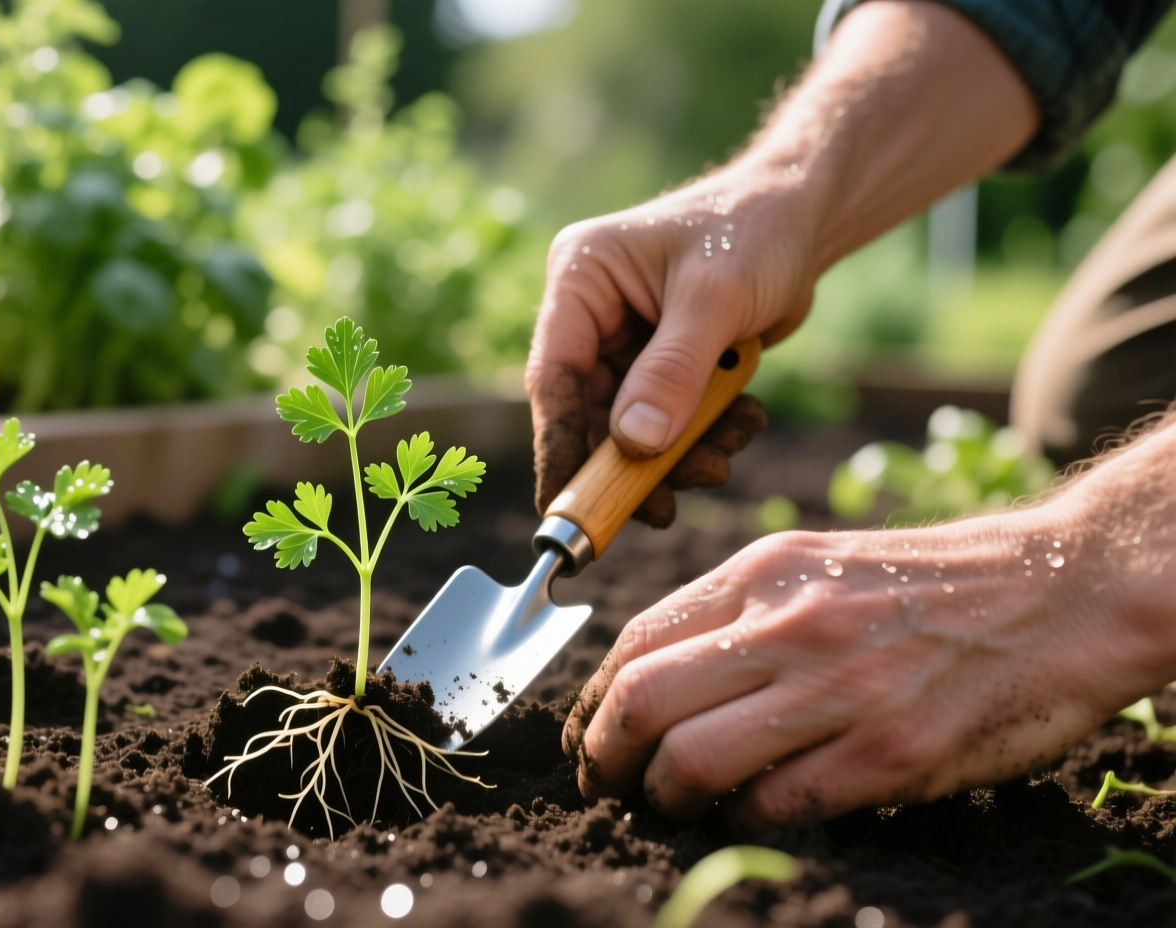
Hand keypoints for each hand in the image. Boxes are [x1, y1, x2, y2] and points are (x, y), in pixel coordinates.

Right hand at [525, 0, 1039, 517]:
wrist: (806, 215)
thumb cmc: (755, 229)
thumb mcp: (714, 299)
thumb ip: (671, 373)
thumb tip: (634, 446)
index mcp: (580, 280)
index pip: (554, 378)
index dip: (560, 448)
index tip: (566, 509)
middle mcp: (591, 312)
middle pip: (590, 412)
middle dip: (632, 463)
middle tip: (665, 510)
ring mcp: (624, 339)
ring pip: (631, 425)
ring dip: (677, 455)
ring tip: (724, 458)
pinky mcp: (660, 360)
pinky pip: (667, 418)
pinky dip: (702, 435)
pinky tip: (743, 421)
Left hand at [561, 441, 1175, 825]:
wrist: (1060, 589)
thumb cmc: (929, 584)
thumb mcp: (816, 565)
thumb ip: (735, 612)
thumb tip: (650, 678)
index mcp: (762, 574)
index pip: (634, 644)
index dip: (592, 703)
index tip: (586, 737)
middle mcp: (788, 626)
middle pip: (640, 703)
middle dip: (602, 757)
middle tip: (603, 785)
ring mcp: (838, 690)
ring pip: (692, 760)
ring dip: (663, 798)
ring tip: (668, 807)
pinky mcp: (888, 752)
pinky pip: (775, 804)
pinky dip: (743, 819)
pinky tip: (748, 814)